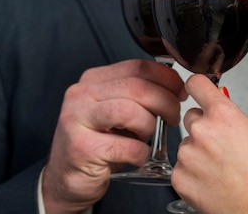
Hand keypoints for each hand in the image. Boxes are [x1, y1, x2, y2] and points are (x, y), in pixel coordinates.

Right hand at [42, 59, 185, 213]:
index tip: (181, 91)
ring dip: (150, 126)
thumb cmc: (100, 143)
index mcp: (93, 79)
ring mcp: (77, 120)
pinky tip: (137, 156)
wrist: (66, 180)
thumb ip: (139, 94)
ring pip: (131, 112)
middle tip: (174, 117)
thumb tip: (177, 87)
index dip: (167, 78)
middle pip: (138, 87)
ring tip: (148, 136)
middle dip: (166, 102)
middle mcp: (81, 95)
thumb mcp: (118, 111)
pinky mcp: (81, 148)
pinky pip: (127, 146)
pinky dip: (140, 153)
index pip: (138, 67)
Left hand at [172, 74, 247, 213]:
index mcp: (224, 115)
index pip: (197, 84)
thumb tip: (224, 110)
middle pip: (192, 116)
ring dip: (198, 151)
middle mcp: (202, 131)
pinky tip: (212, 181)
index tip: (197, 88)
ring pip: (187, 144)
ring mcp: (188, 155)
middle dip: (204, 126)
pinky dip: (193, 172)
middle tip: (221, 145)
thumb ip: (236, 116)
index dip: (198, 86)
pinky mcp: (179, 177)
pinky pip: (181, 167)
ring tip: (221, 168)